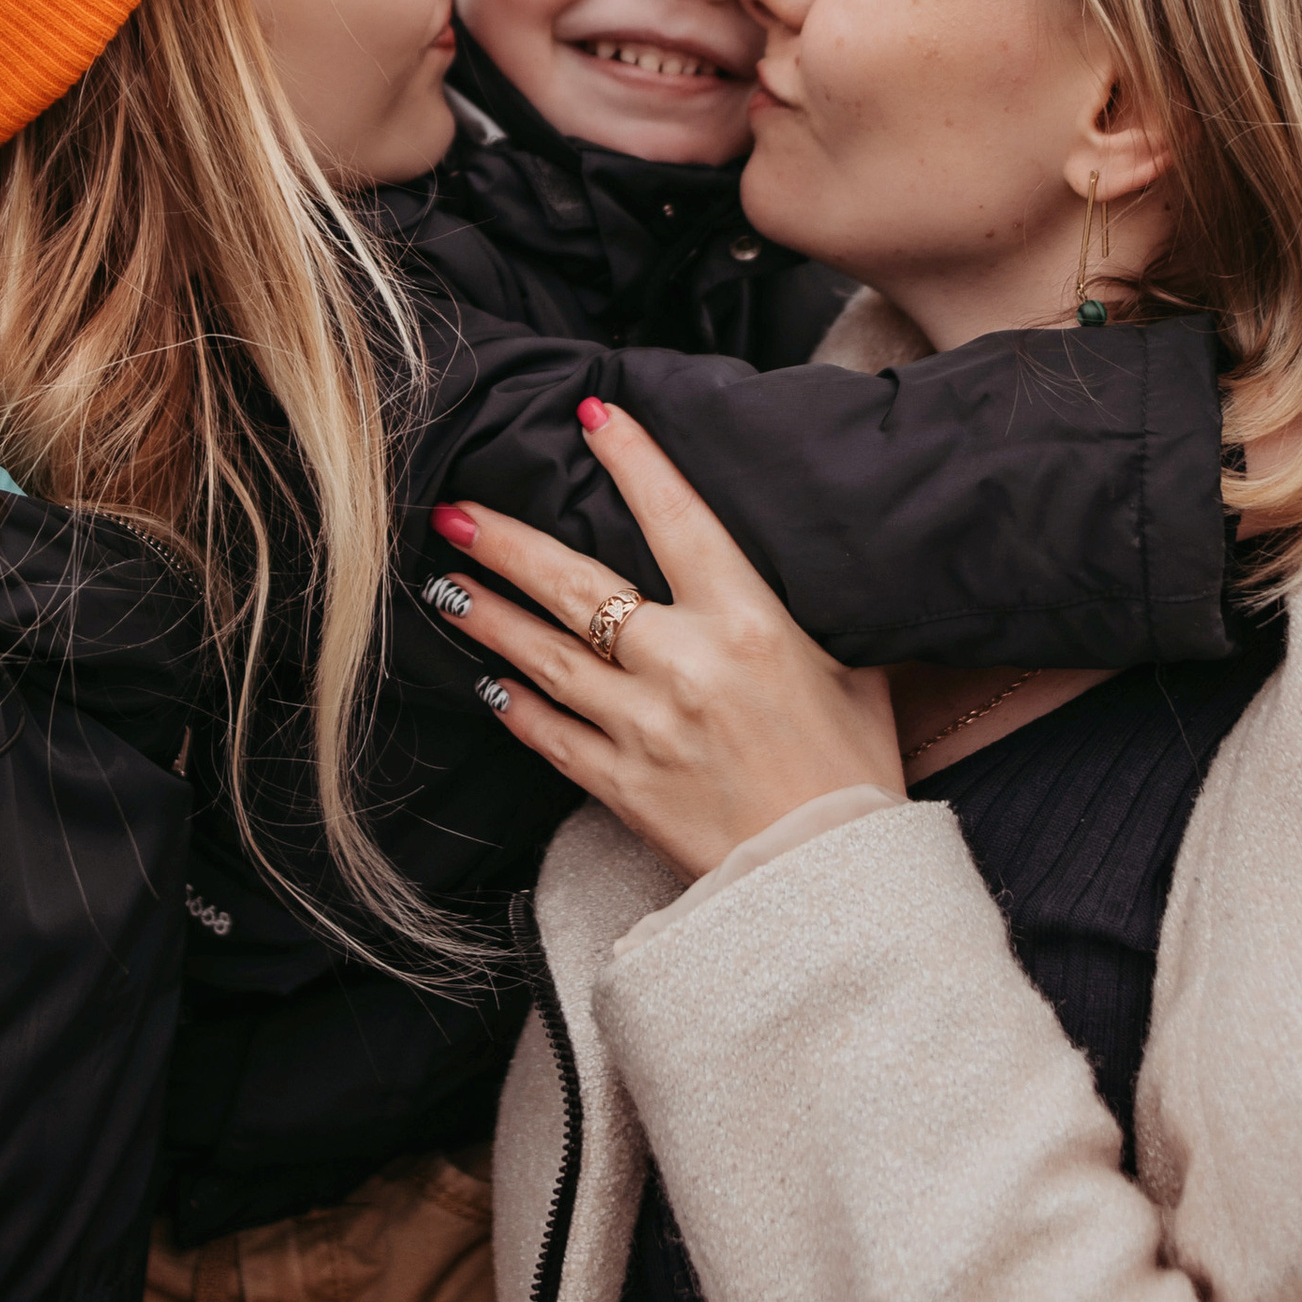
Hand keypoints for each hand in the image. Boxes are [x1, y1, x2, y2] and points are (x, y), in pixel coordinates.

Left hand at [426, 401, 902, 879]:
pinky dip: (515, 706)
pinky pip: (550, 734)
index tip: (591, 416)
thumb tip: (818, 568)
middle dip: (508, 542)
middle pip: (577, 586)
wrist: (832, 885)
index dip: (633, 461)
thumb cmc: (855, 774)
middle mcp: (686, 666)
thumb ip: (812, 617)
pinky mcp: (621, 785)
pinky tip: (488, 681)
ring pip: (544, 657)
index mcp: (750, 623)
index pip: (678, 518)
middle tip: (456, 509)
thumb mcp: (854, 675)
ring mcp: (645, 727)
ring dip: (489, 617)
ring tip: (446, 584)